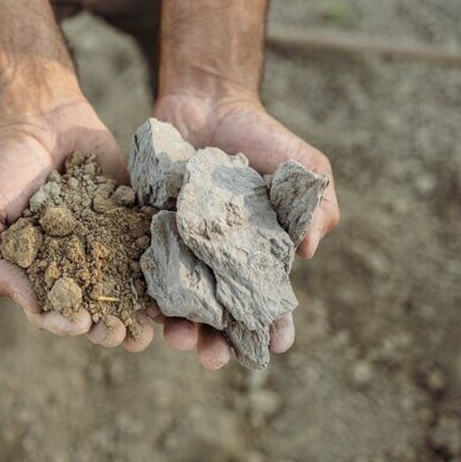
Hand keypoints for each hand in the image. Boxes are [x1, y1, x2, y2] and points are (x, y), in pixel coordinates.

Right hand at [0, 99, 153, 351]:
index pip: (54, 310)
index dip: (66, 322)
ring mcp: (105, 241)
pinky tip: (169, 287)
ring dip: (139, 312)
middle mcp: (73, 262)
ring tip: (151, 326)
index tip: (80, 323)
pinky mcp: (131, 217)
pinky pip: (148, 247)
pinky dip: (160, 270)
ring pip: (126, 287)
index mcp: (37, 271)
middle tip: (123, 337)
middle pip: (96, 308)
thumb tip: (33, 307)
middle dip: (110, 328)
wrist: (37, 117)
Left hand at [153, 93, 340, 360]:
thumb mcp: (305, 168)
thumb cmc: (264, 138)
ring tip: (177, 337)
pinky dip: (143, 290)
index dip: (273, 327)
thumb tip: (309, 252)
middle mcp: (217, 262)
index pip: (268, 303)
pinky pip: (143, 267)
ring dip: (179, 326)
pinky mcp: (148, 232)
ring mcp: (182, 250)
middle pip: (218, 315)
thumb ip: (317, 208)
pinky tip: (144, 307)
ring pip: (179, 302)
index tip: (277, 345)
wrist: (209, 103)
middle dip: (218, 342)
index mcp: (256, 258)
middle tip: (214, 358)